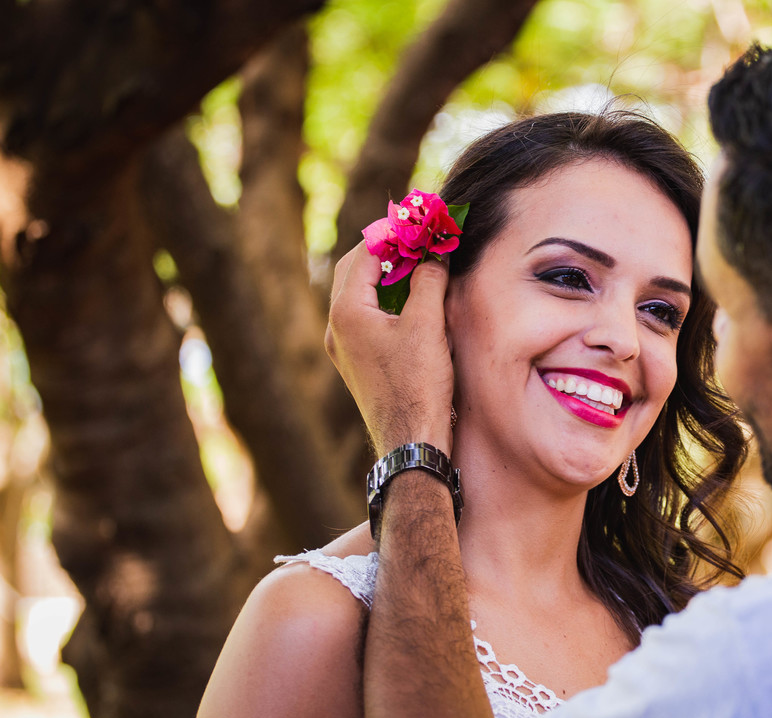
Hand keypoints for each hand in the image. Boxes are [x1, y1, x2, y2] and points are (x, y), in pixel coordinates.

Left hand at [326, 242, 453, 456]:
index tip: (419, 221)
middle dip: (384, 250)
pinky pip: (365, 318)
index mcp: (347, 313)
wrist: (411, 443)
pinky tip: (411, 302)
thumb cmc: (418, 386)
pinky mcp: (357, 364)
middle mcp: (336, 328)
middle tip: (415, 237)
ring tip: (417, 264)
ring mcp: (343, 349)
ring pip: (358, 295)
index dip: (394, 233)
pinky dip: (385, 301)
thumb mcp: (428, 325)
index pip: (365, 253)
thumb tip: (435, 253)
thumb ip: (429, 280)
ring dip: (385, 276)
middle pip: (353, 271)